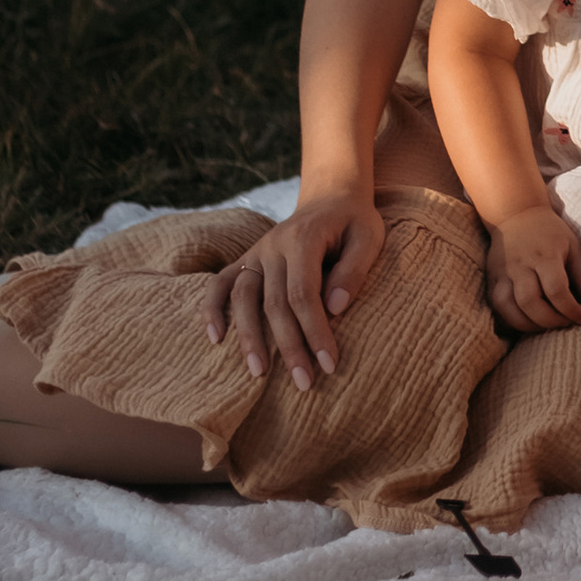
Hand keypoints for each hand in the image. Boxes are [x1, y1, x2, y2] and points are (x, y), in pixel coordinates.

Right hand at [207, 181, 383, 391]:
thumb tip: (335, 309)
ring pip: (243, 298)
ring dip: (249, 337)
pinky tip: (214, 339)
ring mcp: (256, 252)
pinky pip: (220, 283)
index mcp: (303, 239)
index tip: (330, 364)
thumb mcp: (369, 237)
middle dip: (288, 346)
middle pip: (274, 303)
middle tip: (303, 383)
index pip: (304, 294)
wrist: (331, 197)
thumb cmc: (354, 222)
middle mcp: (273, 245)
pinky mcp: (247, 259)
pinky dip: (212, 308)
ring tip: (258, 374)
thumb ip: (354, 270)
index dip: (315, 332)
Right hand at [486, 205, 580, 334]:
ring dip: (528, 325)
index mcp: (545, 255)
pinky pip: (497, 306)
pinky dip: (512, 319)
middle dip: (550, 321)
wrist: (516, 214)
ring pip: (508, 307)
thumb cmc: (550, 232)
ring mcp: (503, 272)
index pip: (556, 290)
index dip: (571, 310)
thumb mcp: (573, 247)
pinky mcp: (492, 278)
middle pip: (530, 302)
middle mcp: (521, 264)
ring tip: (547, 325)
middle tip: (566, 323)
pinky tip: (529, 321)